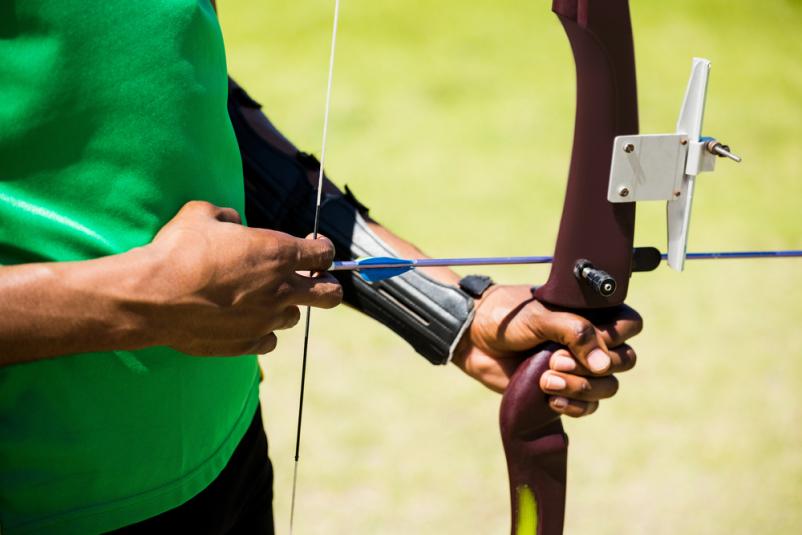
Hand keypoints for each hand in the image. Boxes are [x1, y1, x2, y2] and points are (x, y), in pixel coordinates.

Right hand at [139, 201, 341, 355]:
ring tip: (258, 299)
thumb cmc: (178, 251)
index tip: (312, 249)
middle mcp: (281, 289)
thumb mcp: (202, 215)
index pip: (325, 254)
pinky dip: (261, 330)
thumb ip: (227, 217)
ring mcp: (267, 319)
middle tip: (309, 280)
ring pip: (294, 317)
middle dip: (326, 286)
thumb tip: (231, 222)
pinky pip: (268, 340)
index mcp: (279, 253)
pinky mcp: (248, 343)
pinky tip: (243, 321)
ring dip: (283, 307)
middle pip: (331, 294)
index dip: (321, 250)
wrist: (154, 297)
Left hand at [451, 284, 640, 416]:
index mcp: (589, 314)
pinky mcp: (563, 391)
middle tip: (556, 360)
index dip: (617, 335)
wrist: (473, 338)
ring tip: (545, 379)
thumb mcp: (539, 316)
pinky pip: (588, 407)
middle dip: (593, 366)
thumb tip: (605, 365)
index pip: (630, 324)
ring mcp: (578, 367)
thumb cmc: (506, 318)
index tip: (592, 338)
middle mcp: (589, 341)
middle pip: (625, 360)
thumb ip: (575, 332)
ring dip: (581, 387)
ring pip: (607, 387)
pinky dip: (574, 406)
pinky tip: (550, 400)